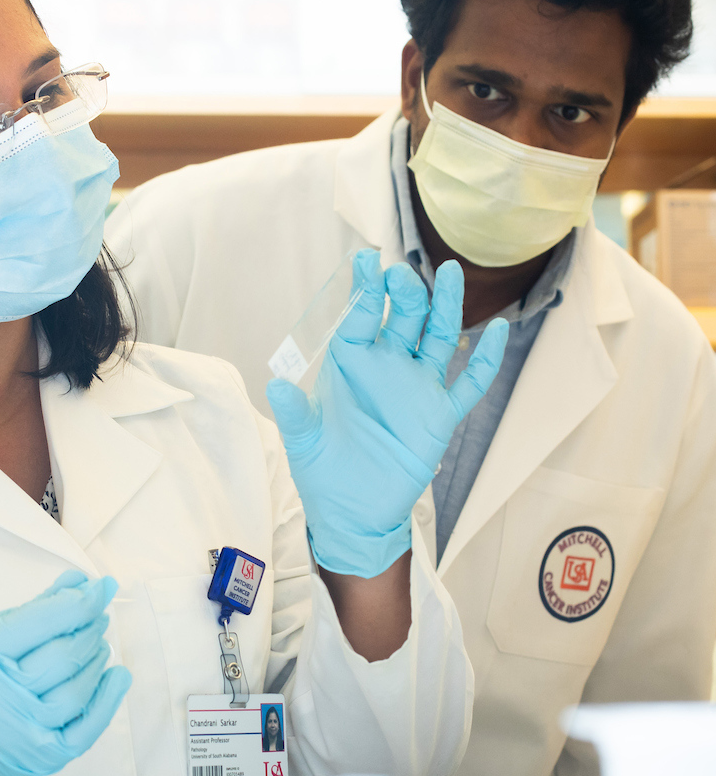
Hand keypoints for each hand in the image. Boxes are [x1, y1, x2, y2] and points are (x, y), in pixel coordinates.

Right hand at [0, 570, 131, 775]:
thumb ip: (37, 607)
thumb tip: (80, 580)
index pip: (41, 622)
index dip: (78, 603)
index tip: (98, 588)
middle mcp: (3, 696)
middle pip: (63, 656)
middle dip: (89, 628)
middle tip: (97, 614)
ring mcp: (25, 731)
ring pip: (77, 690)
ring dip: (96, 660)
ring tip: (98, 643)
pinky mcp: (44, 756)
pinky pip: (87, 730)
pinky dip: (108, 701)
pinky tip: (117, 676)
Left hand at [266, 248, 507, 577]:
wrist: (352, 512)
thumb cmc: (323, 471)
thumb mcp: (303, 441)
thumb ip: (294, 413)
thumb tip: (277, 386)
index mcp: (350, 364)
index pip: (359, 318)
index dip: (364, 291)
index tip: (365, 262)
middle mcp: (386, 366)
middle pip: (402, 318)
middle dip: (403, 293)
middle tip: (400, 275)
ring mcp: (416, 387)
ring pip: (439, 337)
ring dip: (446, 307)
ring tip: (450, 274)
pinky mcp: (440, 414)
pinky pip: (469, 384)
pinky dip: (486, 359)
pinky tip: (499, 331)